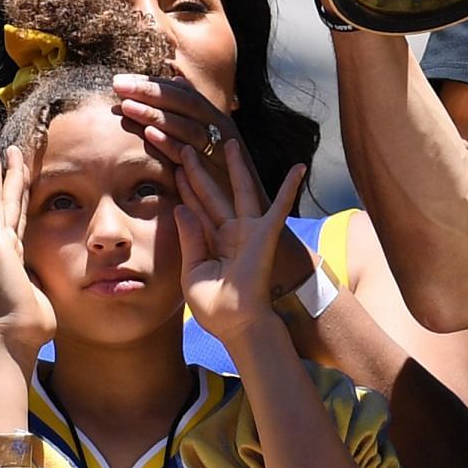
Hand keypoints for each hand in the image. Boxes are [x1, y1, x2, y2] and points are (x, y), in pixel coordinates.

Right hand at [0, 147, 54, 356]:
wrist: (18, 337)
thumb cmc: (35, 323)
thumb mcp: (46, 292)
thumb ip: (48, 278)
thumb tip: (64, 277)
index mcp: (15, 257)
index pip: (19, 217)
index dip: (20, 195)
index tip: (23, 175)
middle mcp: (2, 247)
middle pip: (7, 203)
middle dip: (10, 177)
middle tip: (11, 151)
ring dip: (0, 173)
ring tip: (0, 149)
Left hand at [113, 73, 256, 191]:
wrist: (248, 210)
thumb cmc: (221, 178)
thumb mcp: (206, 141)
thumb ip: (190, 114)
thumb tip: (177, 80)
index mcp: (215, 118)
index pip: (181, 92)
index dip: (152, 83)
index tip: (122, 80)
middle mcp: (221, 127)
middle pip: (184, 101)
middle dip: (150, 91)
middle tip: (118, 85)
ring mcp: (222, 148)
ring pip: (187, 124)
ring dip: (155, 114)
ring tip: (126, 106)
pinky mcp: (220, 172)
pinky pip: (191, 154)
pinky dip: (170, 143)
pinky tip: (149, 134)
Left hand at [174, 138, 304, 347]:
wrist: (238, 325)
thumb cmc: (215, 308)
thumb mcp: (192, 272)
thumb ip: (190, 239)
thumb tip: (181, 208)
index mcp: (211, 243)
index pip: (194, 207)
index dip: (183, 188)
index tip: (169, 165)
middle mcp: (230, 232)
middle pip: (212, 193)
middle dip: (197, 170)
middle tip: (184, 147)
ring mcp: (249, 232)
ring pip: (239, 191)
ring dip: (235, 166)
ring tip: (228, 142)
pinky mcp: (266, 235)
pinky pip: (280, 207)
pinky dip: (289, 187)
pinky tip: (298, 167)